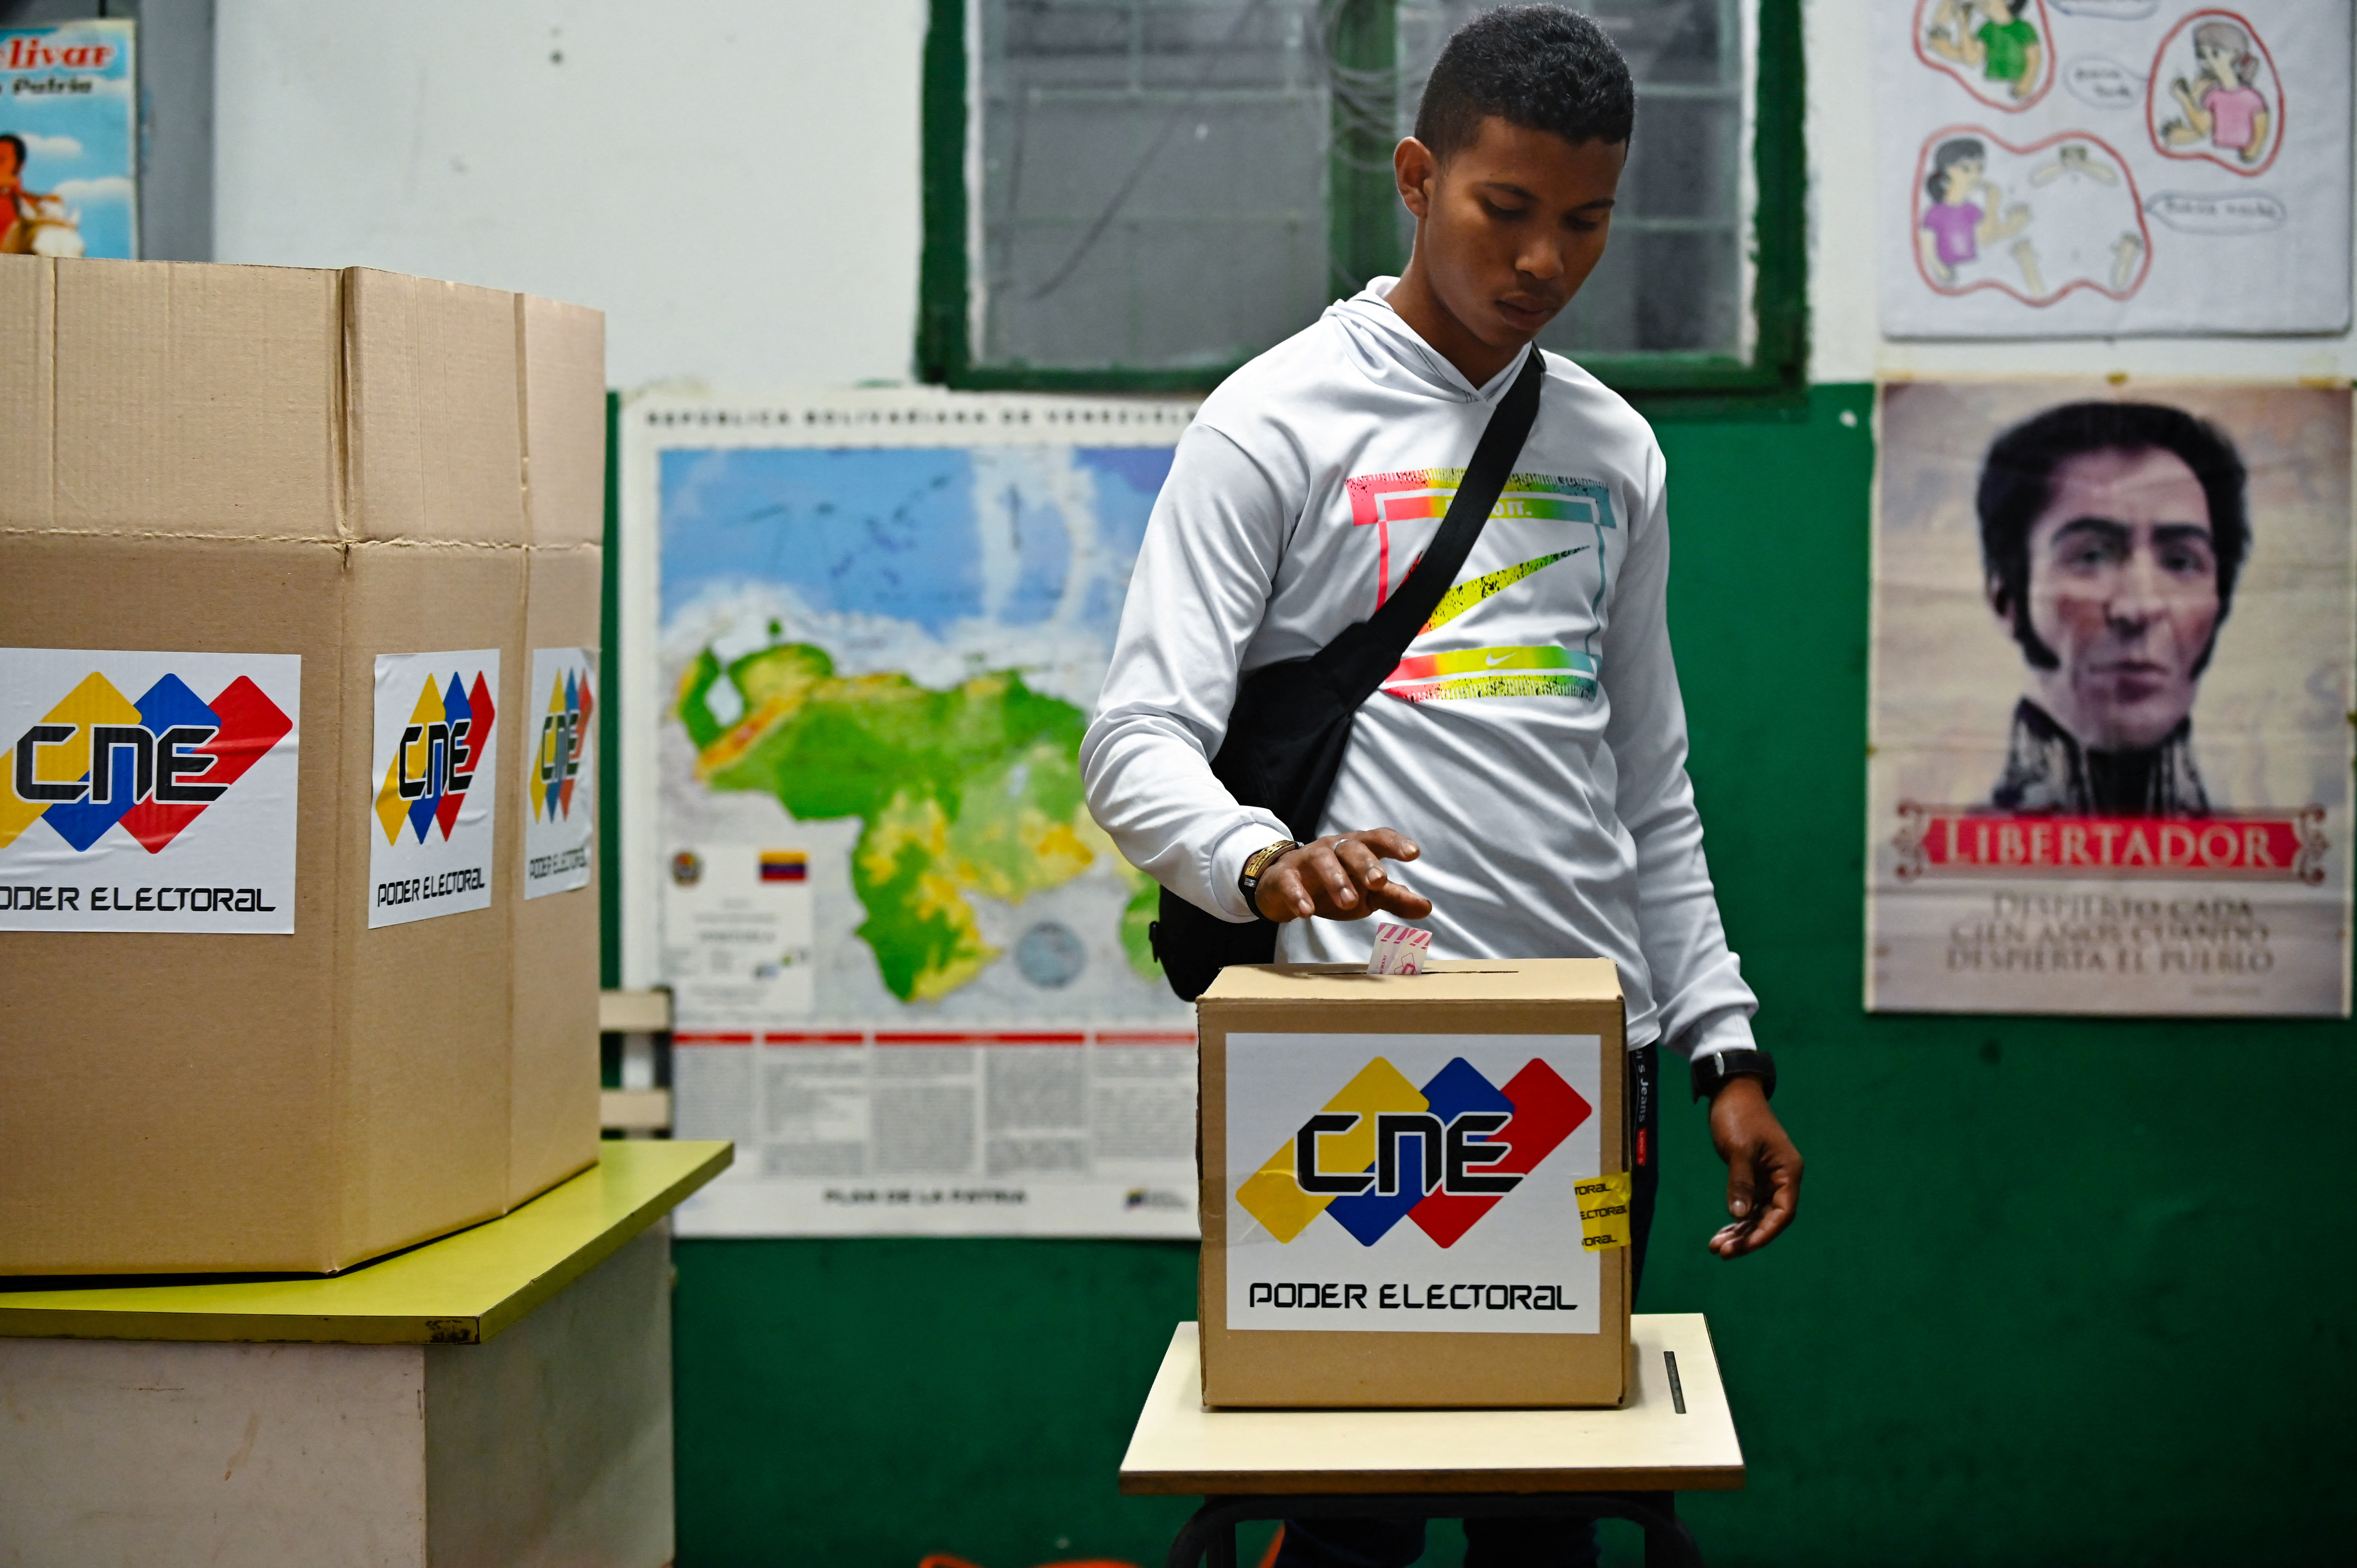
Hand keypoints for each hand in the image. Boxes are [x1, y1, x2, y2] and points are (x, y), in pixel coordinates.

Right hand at [1252, 830, 1432, 923]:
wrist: (1284, 888)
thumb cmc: (1334, 886)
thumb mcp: (1367, 894)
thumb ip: (1394, 897)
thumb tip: (1426, 907)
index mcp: (1357, 849)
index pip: (1378, 838)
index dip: (1395, 843)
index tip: (1413, 853)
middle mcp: (1333, 848)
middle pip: (1351, 847)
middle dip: (1366, 863)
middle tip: (1379, 881)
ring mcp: (1307, 860)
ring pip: (1322, 861)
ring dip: (1336, 880)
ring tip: (1348, 903)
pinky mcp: (1284, 876)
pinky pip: (1289, 882)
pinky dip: (1298, 896)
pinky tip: (1307, 912)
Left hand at [1705, 1077, 1801, 1257]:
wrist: (1731, 1092)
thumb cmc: (1739, 1115)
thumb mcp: (1739, 1149)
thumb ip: (1741, 1182)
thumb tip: (1740, 1215)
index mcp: (1788, 1171)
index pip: (1783, 1212)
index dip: (1765, 1233)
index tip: (1744, 1247)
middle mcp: (1782, 1178)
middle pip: (1769, 1218)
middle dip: (1747, 1237)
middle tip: (1722, 1252)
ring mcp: (1767, 1179)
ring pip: (1757, 1214)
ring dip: (1739, 1232)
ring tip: (1716, 1247)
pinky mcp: (1753, 1177)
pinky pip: (1748, 1205)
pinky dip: (1736, 1219)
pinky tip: (1721, 1233)